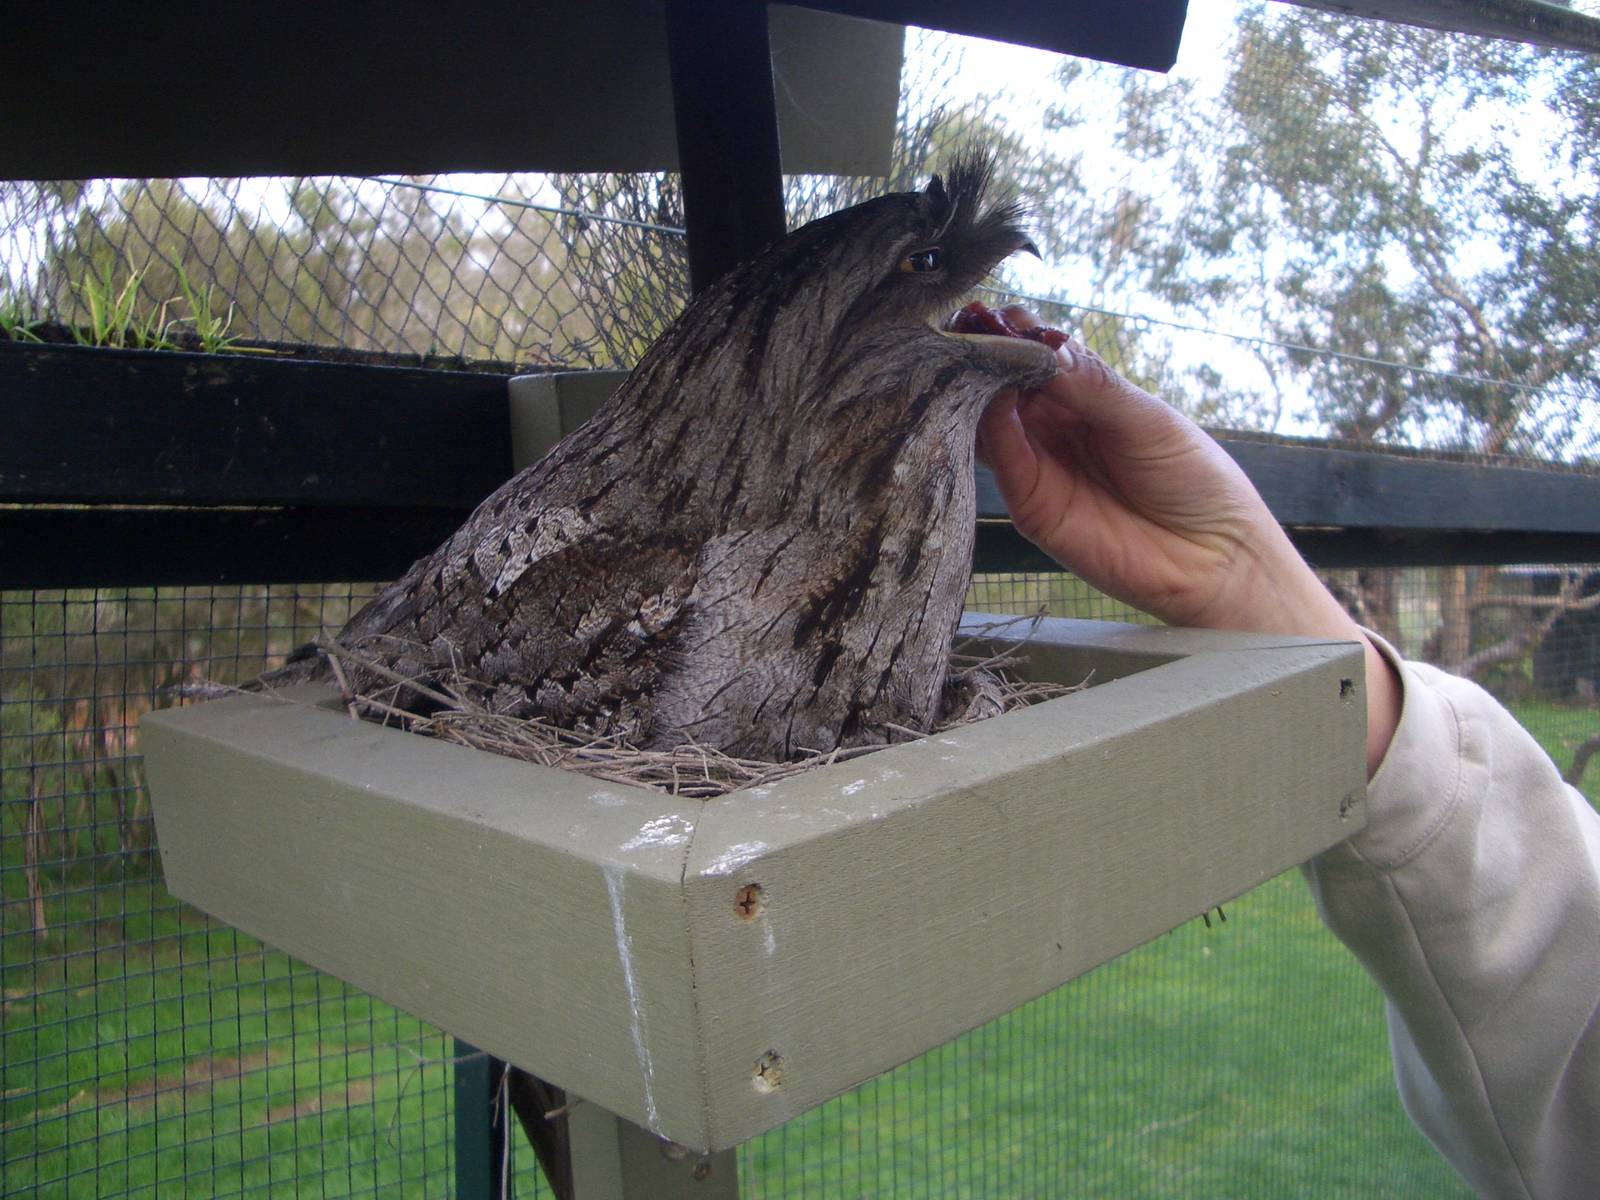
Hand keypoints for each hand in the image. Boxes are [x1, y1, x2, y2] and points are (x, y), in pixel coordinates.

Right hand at [976, 309, 1398, 774]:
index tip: (999, 312)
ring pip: (985, 416)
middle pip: (997, 380)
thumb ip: (1092, 384)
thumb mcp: (1147, 418)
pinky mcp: (1029, 503)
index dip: (1011, 329)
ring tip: (971, 357)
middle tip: (970, 326)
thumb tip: (1042, 342)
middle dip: (981, 351)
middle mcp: (1050, 424)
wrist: (1214, 558)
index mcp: (1081, 392)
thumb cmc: (1194, 480)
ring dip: (973, 385)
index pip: (1031, 350)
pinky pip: (999, 459)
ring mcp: (1035, 463)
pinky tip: (990, 401)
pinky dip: (988, 428)